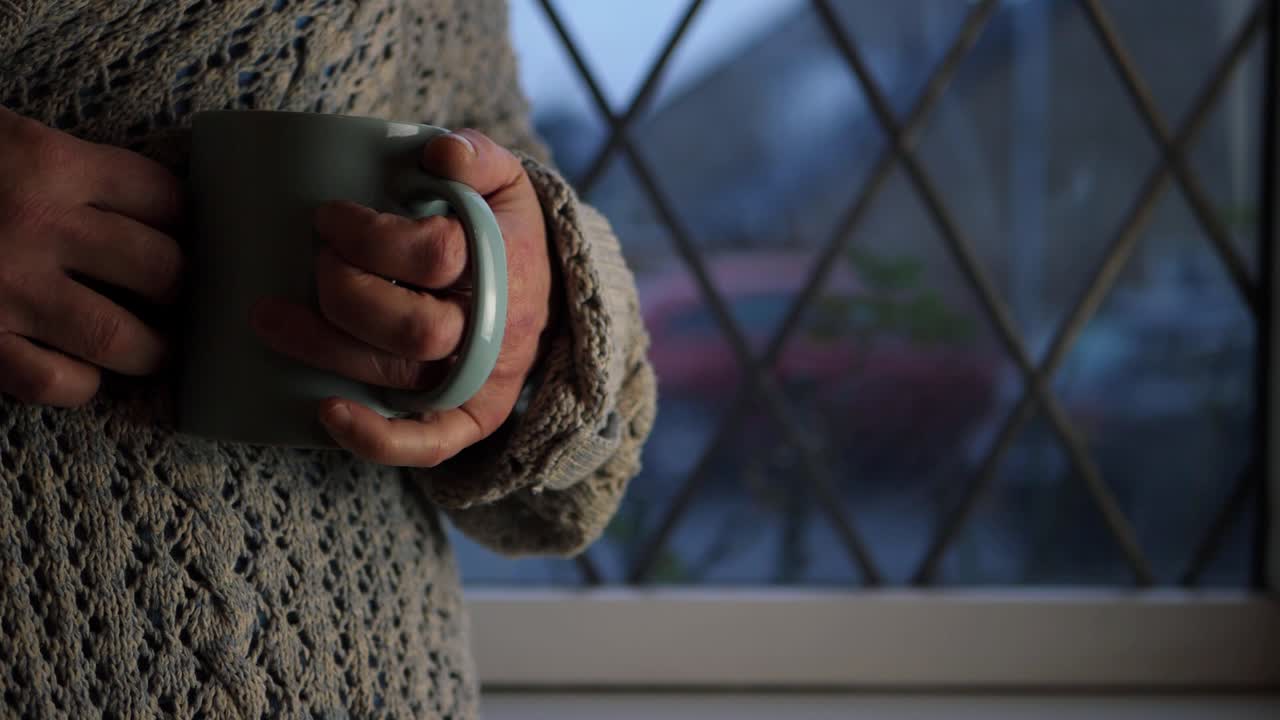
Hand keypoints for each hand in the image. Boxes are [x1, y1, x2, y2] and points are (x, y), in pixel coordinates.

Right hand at [0, 107, 184, 406]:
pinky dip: (80, 386)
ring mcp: (4, 289)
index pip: (163, 197)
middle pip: (161, 269)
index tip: (186, 236)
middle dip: (180, 289)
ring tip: (151, 349)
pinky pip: (53, 382)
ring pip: (120, 337)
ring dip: (149, 350)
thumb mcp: (2, 137)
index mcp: (48, 162)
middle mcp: (37, 225)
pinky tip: (81, 373)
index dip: (186, 221)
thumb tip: (147, 205)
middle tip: (176, 297)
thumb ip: (65, 164)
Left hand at [251, 129, 554, 466]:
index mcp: (506, 265)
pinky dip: (375, 439)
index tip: (329, 217)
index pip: (437, 254)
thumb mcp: (505, 182)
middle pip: (414, 327)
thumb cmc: (505, 233)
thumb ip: (478, 154)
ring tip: (270, 316)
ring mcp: (481, 380)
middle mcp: (494, 331)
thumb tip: (440, 153)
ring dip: (324, 347)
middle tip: (315, 261)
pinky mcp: (470, 418)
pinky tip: (324, 410)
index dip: (371, 236)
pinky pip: (429, 445)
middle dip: (344, 290)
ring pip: (399, 375)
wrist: (548, 295)